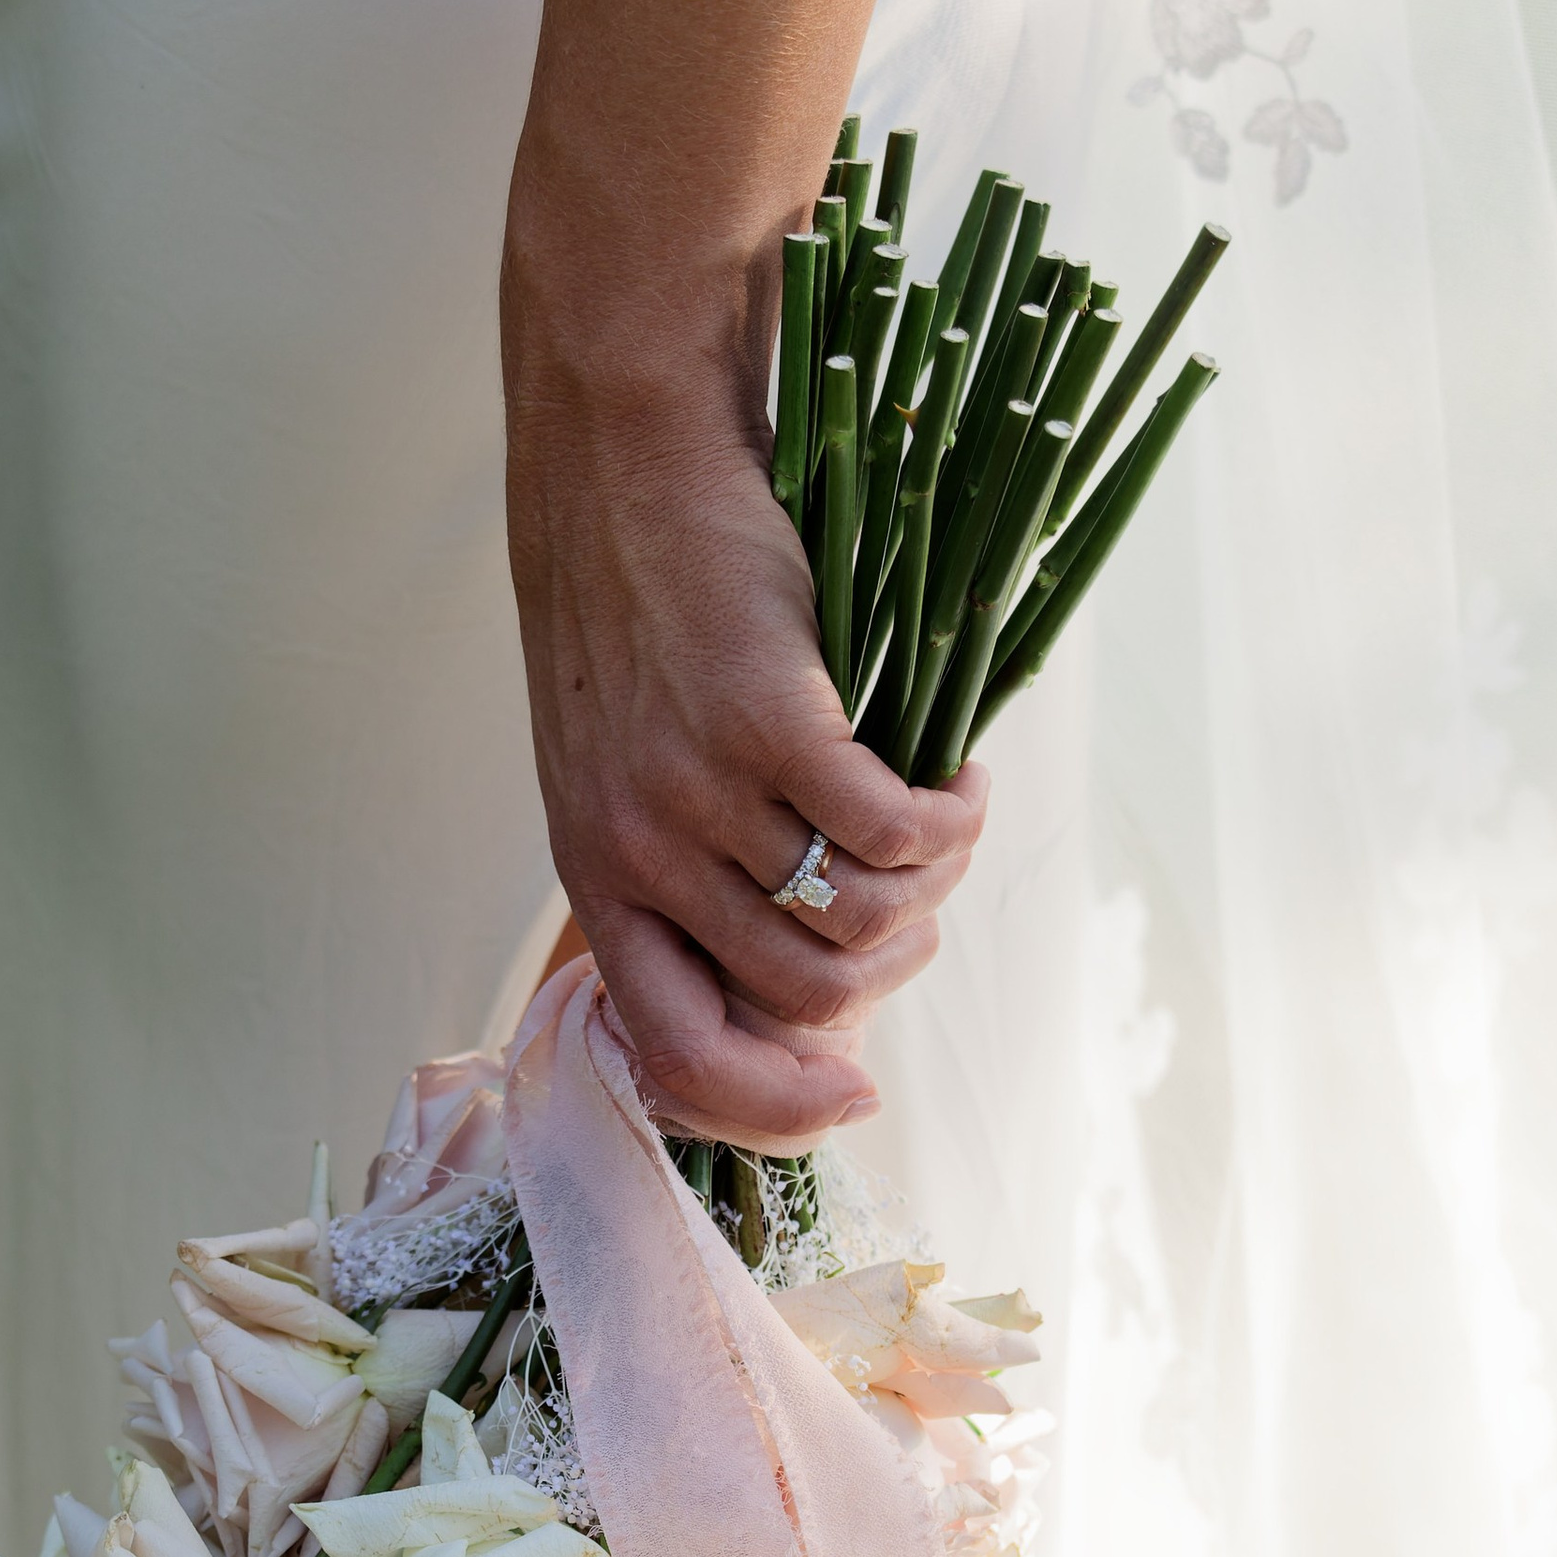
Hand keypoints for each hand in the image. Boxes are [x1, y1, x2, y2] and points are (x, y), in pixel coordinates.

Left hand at [504, 321, 986, 1147]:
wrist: (624, 450)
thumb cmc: (637, 602)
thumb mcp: (620, 757)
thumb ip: (684, 862)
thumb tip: (802, 973)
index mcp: (596, 877)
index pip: (680, 1062)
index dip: (776, 1106)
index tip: (855, 1092)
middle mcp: (637, 853)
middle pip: (807, 1000)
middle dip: (895, 964)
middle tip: (922, 889)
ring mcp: (698, 793)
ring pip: (862, 922)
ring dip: (934, 887)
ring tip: (946, 822)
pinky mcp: (769, 722)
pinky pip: (894, 832)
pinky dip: (951, 822)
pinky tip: (960, 780)